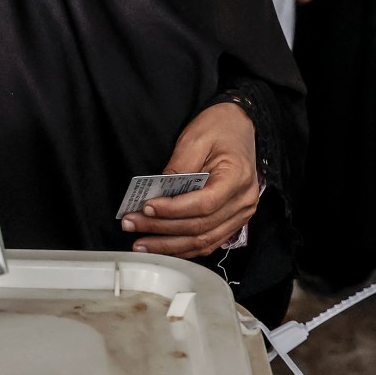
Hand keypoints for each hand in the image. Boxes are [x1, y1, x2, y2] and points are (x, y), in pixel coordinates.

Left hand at [119, 102, 258, 257]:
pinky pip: (209, 242)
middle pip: (200, 226)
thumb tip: (156, 194)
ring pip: (203, 241)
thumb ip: (177, 168)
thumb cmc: (220, 129)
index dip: (173, 210)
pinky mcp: (233, 221)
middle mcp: (243, 201)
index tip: (147, 207)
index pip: (204, 204)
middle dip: (162, 228)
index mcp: (237, 177)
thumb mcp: (195, 138)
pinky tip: (162, 247)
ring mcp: (241, 214)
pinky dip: (184, 248)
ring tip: (141, 243)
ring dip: (169, 245)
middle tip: (132, 224)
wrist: (240, 126)